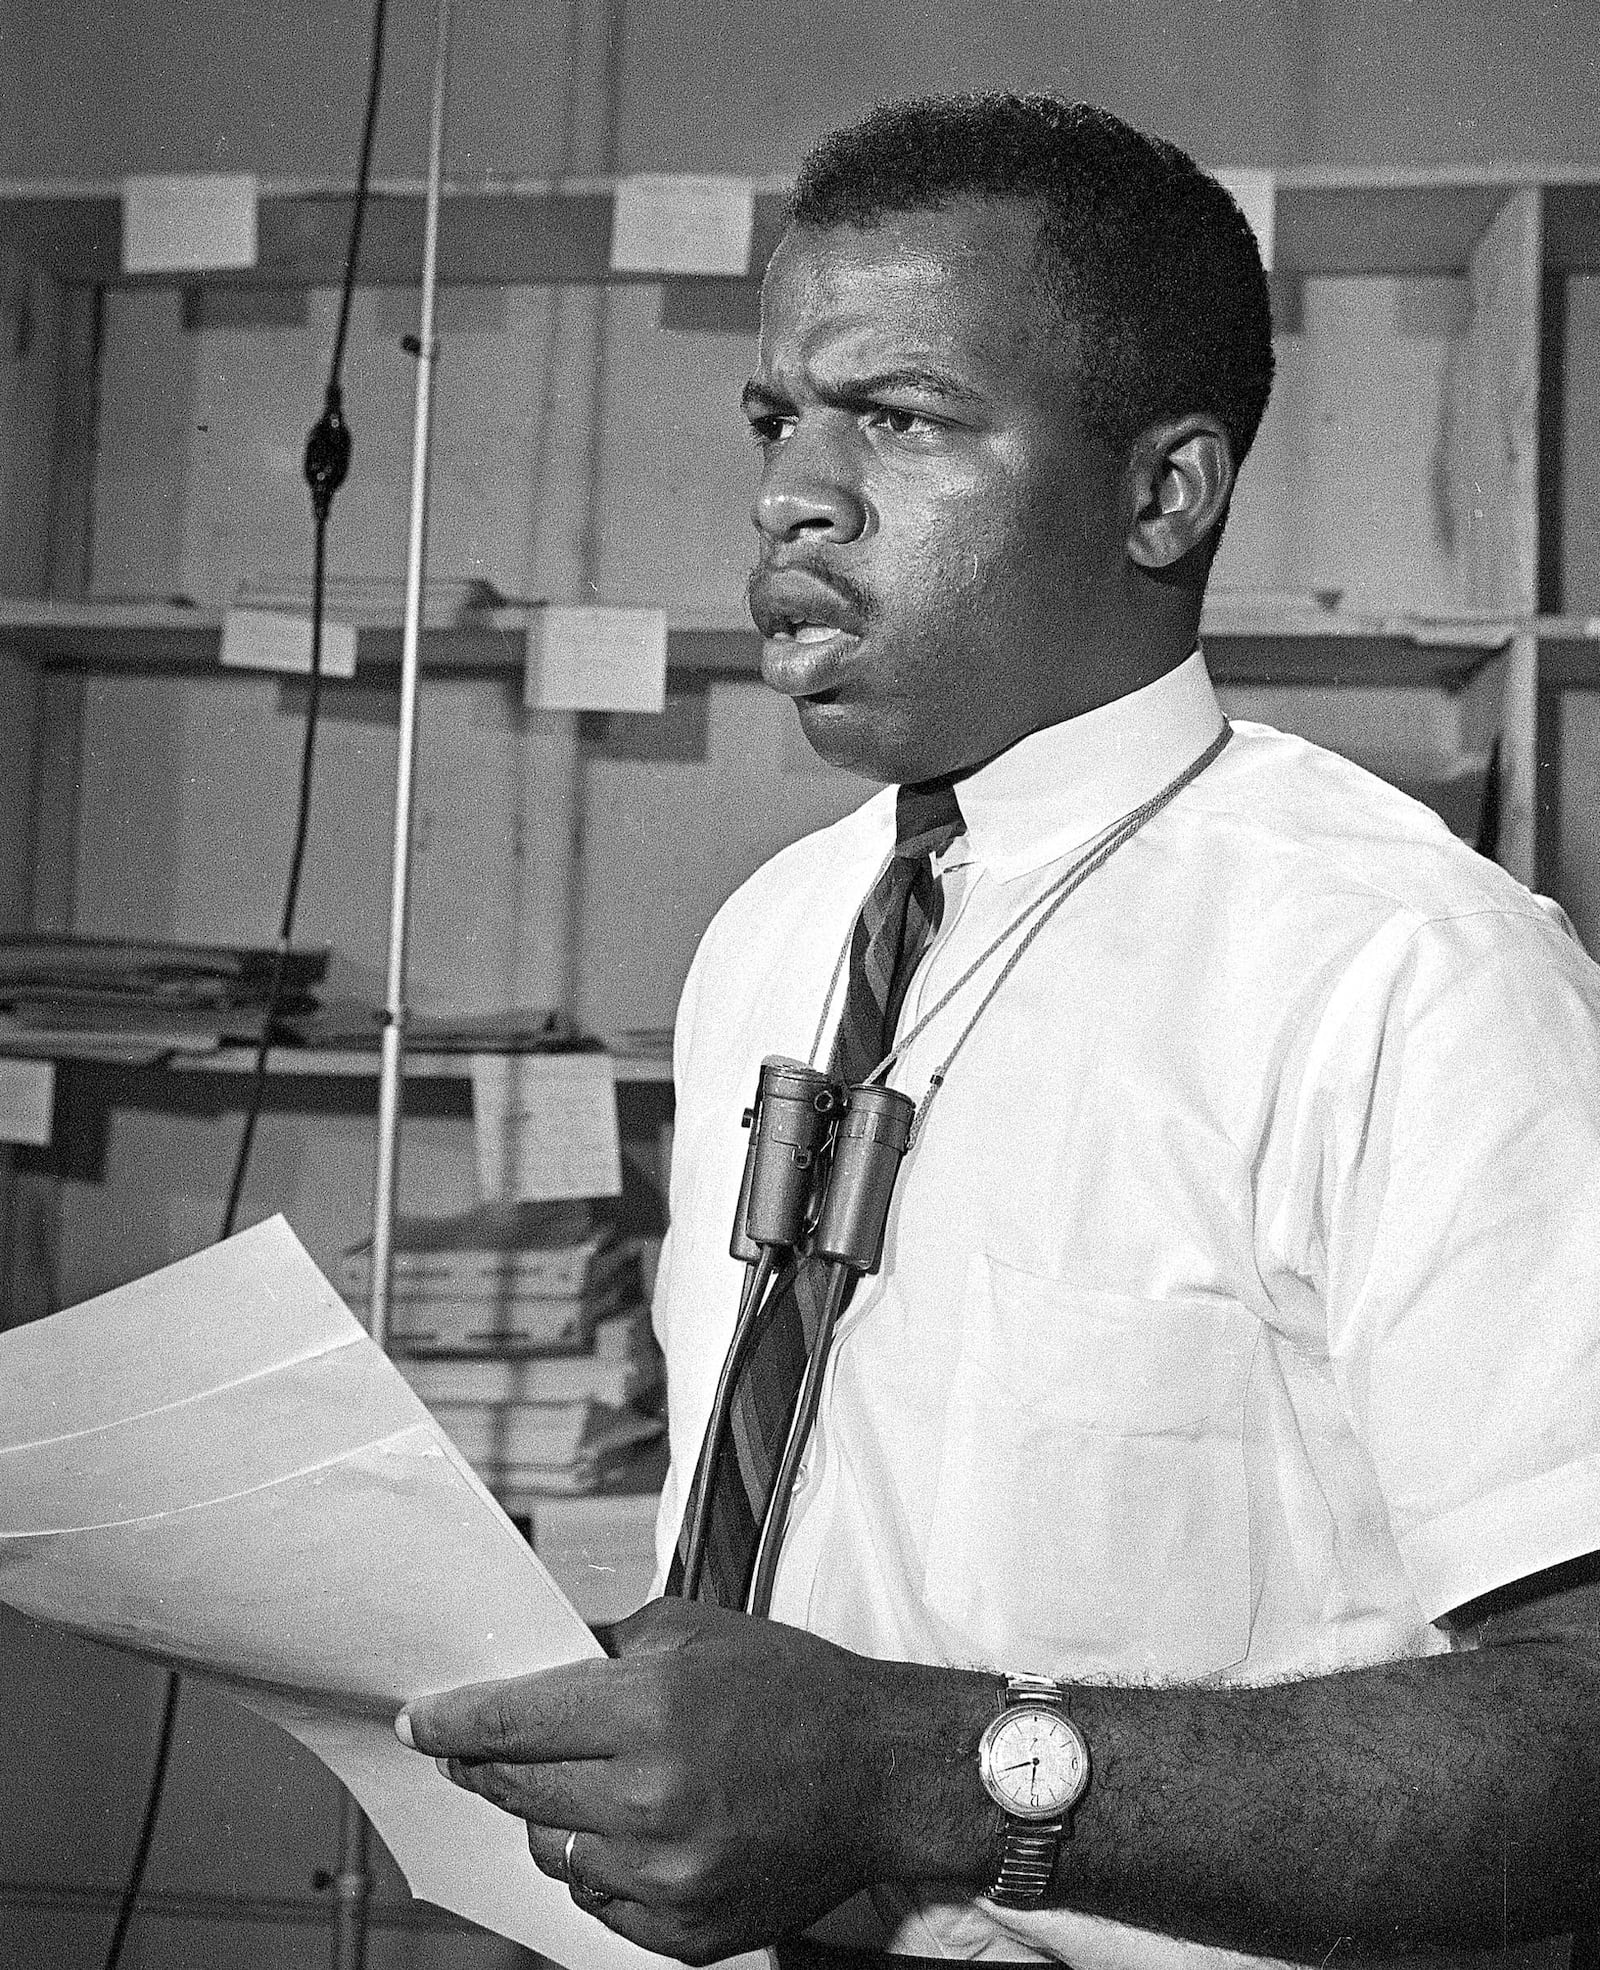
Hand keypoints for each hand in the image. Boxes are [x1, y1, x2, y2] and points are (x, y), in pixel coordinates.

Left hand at [396, 1597, 919, 1961]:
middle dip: (488, 1767)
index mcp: (654, 1711)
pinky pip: (600, 1900)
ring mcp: (669, 1875)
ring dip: (552, 1817)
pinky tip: (634, 1831)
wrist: (881, 1774)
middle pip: (520, 1792)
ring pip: (554, 1851)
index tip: (416, 1722)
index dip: (454, 1722)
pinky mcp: (686, 1931)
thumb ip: (608, 1647)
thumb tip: (537, 1662)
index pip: (515, 1722)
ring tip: (589, 1786)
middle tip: (476, 1752)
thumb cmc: (793, 1690)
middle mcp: (653, 1799)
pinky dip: (601, 1865)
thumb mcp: (698, 1634)